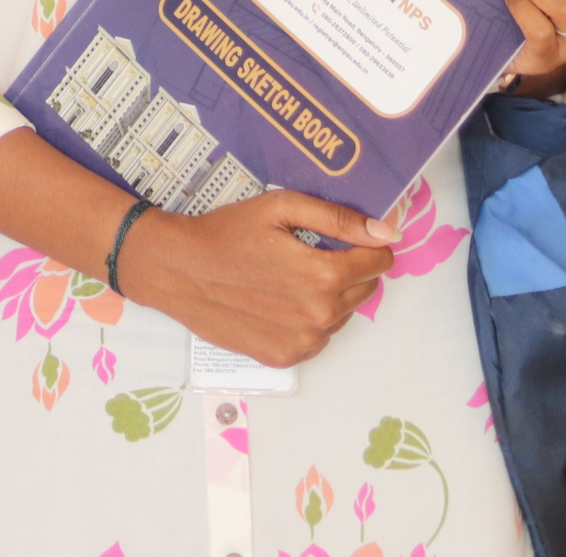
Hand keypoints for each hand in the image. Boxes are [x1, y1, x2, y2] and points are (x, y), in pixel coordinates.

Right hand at [115, 189, 395, 367]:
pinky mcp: (284, 358)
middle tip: (310, 254)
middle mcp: (320, 315)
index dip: (368, 245)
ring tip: (288, 278)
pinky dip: (306, 320)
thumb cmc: (228, 233)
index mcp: (324, 275)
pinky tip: (278, 302)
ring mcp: (303, 342)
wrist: (178, 270)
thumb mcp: (281, 208)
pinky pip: (317, 338)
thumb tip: (386, 232)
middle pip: (365, 289)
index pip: (379, 262)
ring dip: (328, 296)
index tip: (346, 238)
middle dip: (348, 269)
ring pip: (341, 315)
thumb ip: (339, 219)